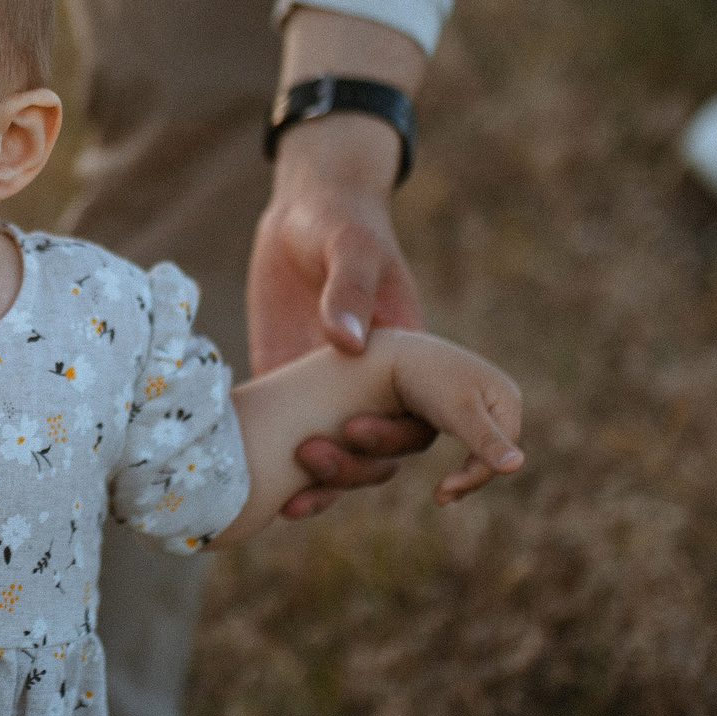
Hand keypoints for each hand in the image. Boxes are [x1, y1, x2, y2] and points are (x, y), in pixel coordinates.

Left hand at [248, 112, 432, 512]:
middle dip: (364, 465)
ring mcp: (335, 394)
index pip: (439, 417)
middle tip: (321, 452)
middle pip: (391, 450)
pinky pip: (298, 447)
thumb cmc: (338, 222)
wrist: (295, 218)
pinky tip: (266, 497)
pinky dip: (290, 477)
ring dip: (329, 483)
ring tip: (296, 494)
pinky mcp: (292, 395)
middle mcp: (379, 384)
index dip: (445, 449)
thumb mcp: (347, 247)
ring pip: (348, 460)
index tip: (450, 483)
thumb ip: (349, 289)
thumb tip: (347, 344)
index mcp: (411, 354)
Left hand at [378, 330, 524, 503]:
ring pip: (479, 451)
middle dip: (469, 478)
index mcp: (506, 397)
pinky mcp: (459, 407)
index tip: (442, 492)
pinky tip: (444, 478)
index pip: (502, 452)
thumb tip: (517, 466)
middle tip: (441, 497)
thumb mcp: (457, 410)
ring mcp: (480, 403)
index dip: (475, 476)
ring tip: (442, 494)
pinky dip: (455, 461)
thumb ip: (485, 439)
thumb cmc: (425, 377)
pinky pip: (465, 442)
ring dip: (464, 474)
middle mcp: (498, 399)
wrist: (389, 353)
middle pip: (493, 453)